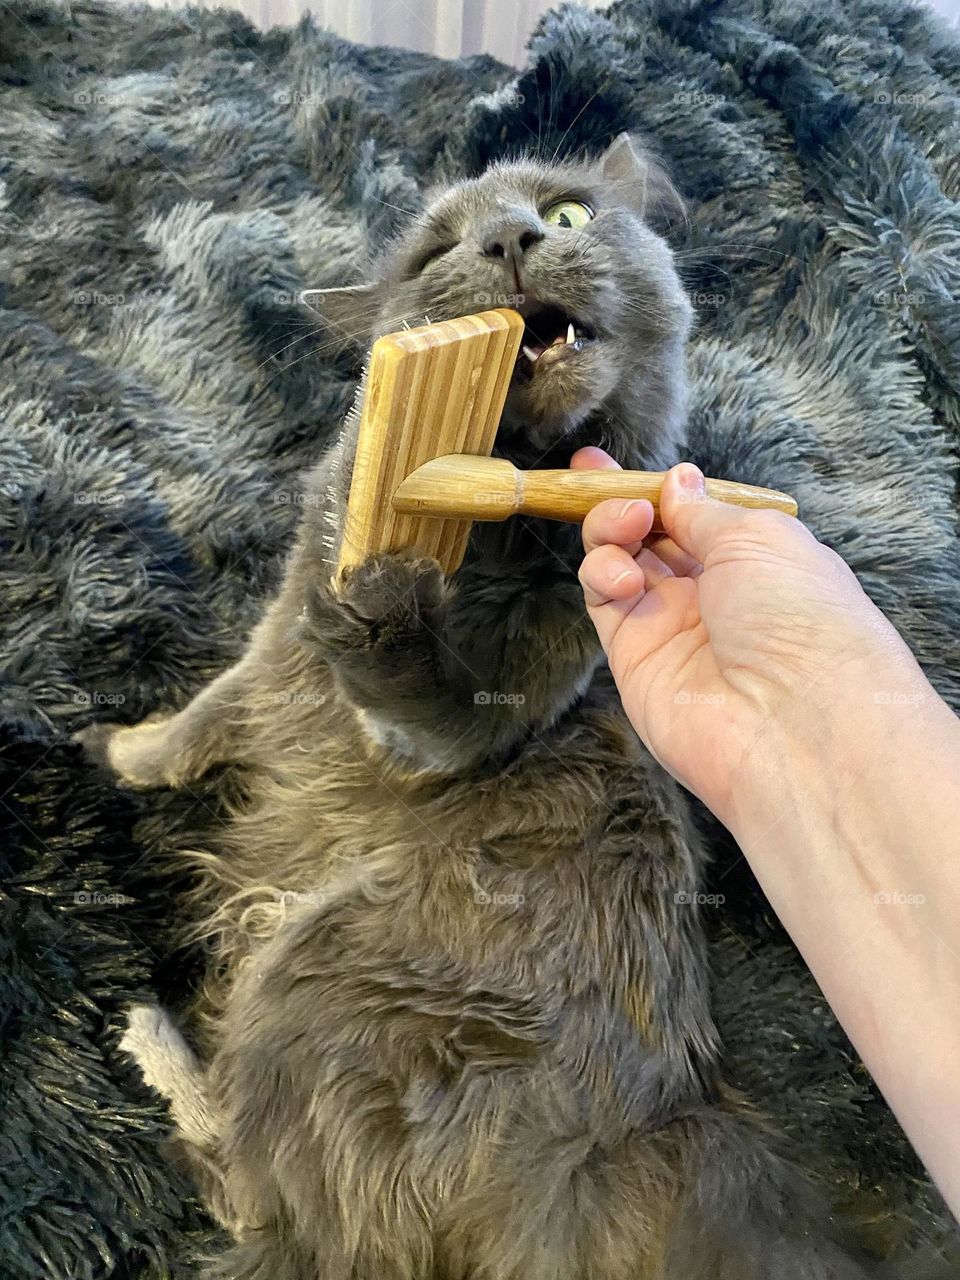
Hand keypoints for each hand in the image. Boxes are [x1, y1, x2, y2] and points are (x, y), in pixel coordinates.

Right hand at [572, 447, 924, 824]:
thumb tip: (677, 480)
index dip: (654, 486)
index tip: (607, 463)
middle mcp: (712, 592)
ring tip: (626, 528)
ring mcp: (671, 624)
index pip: (692, 513)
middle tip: (597, 479)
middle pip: (648, 534)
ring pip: (618, 561)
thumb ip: (703, 509)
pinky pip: (603, 600)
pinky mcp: (634, 656)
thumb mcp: (757, 537)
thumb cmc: (800, 619)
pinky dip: (601, 574)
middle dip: (618, 501)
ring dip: (609, 531)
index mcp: (755, 558)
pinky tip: (622, 576)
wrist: (795, 722)